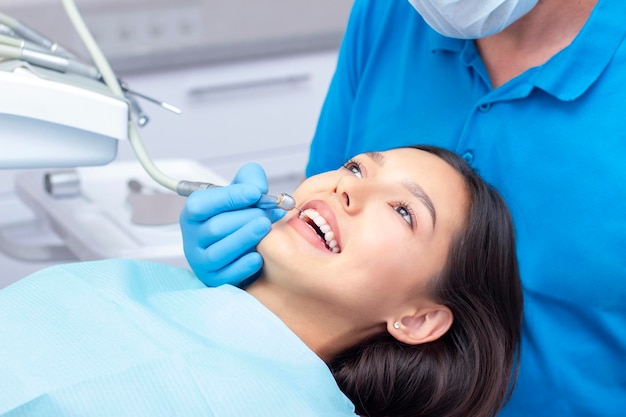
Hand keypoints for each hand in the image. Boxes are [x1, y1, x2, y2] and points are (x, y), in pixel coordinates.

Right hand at [180, 163, 284, 286]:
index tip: (255, 193)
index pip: (202, 204)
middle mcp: (192, 237)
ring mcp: (200, 261)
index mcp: (194, 213)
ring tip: (266, 227)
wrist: (243, 247)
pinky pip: (227, 275)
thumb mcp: (242, 192)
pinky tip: (259, 256)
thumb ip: (250, 179)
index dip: (230, 197)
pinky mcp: (213, 279)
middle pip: (215, 228)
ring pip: (219, 252)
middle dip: (245, 218)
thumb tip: (257, 188)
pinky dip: (244, 265)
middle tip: (269, 213)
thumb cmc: (240, 217)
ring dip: (245, 238)